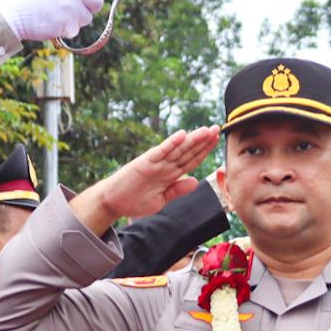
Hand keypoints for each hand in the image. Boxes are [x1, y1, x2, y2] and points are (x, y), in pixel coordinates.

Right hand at [0, 0, 124, 40]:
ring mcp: (70, 5)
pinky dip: (67, 29)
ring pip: (88, 17)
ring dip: (76, 19)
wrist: (12, 14)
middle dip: (90, 5)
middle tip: (73, 5)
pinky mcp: (67, 23)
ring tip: (56, 13)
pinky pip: (77, 29)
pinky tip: (52, 22)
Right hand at [81, 127, 221, 228]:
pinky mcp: (145, 162)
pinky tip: (182, 134)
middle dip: (203, 141)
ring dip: (192, 139)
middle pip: (188, 151)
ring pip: (178, 149)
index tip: (216, 140)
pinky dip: (171, 143)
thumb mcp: (161, 200)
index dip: (204, 150)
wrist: (113, 202)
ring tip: (206, 130)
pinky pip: (161, 151)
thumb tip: (196, 181)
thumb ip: (177, 190)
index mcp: (170, 174)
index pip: (191, 160)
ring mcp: (156, 163)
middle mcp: (166, 165)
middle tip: (217, 128)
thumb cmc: (135, 200)